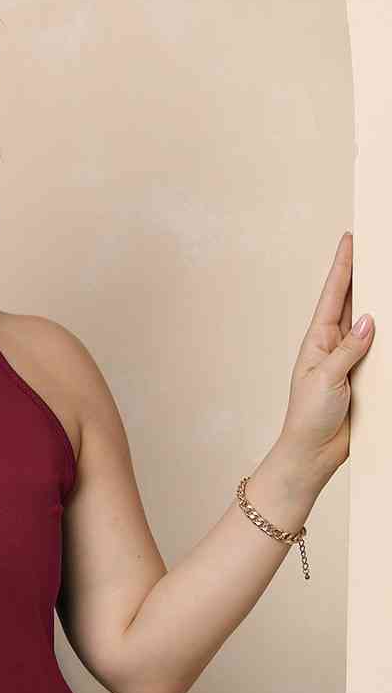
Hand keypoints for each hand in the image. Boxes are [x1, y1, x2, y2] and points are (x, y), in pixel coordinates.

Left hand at [278, 231, 374, 482]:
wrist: (313, 453)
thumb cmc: (308, 417)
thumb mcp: (325, 379)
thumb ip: (349, 350)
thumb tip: (368, 320)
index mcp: (318, 340)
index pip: (333, 295)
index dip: (343, 266)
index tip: (350, 239)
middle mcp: (335, 345)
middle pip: (355, 303)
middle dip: (366, 275)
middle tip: (377, 246)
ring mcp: (352, 360)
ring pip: (372, 324)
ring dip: (382, 303)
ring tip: (389, 276)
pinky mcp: (367, 377)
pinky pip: (384, 352)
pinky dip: (391, 338)